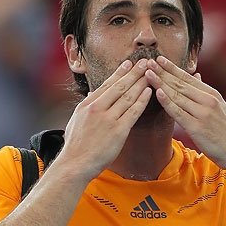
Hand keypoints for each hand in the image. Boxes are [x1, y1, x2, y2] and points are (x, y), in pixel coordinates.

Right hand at [61, 59, 151, 178]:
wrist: (75, 164)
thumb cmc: (75, 146)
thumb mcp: (76, 121)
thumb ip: (86, 107)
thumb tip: (92, 93)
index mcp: (87, 105)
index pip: (106, 85)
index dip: (119, 73)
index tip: (128, 63)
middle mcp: (97, 108)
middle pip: (119, 86)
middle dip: (134, 73)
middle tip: (145, 61)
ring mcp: (108, 119)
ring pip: (128, 96)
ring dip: (141, 83)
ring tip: (151, 73)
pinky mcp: (118, 131)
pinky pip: (133, 112)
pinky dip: (142, 100)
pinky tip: (150, 92)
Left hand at [145, 56, 225, 169]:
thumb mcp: (219, 106)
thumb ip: (204, 92)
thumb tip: (196, 76)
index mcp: (211, 94)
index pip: (187, 78)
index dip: (171, 68)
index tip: (158, 58)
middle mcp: (207, 100)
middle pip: (180, 84)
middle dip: (162, 72)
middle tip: (147, 62)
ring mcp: (202, 113)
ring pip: (177, 95)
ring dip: (160, 83)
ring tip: (147, 73)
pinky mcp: (197, 128)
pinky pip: (178, 113)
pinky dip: (167, 102)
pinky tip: (157, 92)